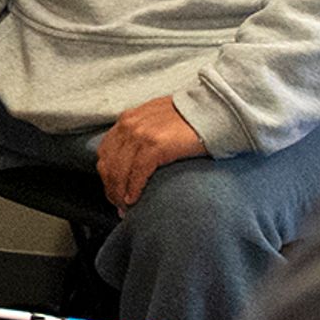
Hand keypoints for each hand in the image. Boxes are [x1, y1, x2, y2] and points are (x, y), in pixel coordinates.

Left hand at [95, 93, 208, 208]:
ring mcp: (141, 134)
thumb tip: (134, 158)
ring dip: (119, 193)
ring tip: (125, 208)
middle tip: (118, 206)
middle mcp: (129, 125)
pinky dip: (133, 189)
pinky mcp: (156, 145)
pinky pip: (137, 173)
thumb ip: (142, 133)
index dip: (106, 175)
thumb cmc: (190, 119)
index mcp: (128, 119)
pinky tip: (134, 200)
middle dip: (111, 188)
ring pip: (119, 171)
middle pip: (108, 164)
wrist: (214, 111)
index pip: (105, 152)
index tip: (113, 190)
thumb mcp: (157, 119)